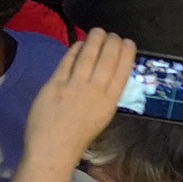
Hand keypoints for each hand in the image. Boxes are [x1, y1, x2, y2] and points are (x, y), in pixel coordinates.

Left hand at [24, 27, 134, 160]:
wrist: (53, 149)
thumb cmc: (77, 136)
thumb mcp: (101, 117)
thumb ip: (105, 96)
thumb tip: (108, 73)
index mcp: (109, 102)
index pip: (122, 72)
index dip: (126, 54)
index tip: (129, 42)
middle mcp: (94, 91)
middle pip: (107, 59)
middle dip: (111, 42)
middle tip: (112, 34)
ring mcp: (74, 86)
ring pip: (88, 56)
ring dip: (94, 40)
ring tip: (97, 31)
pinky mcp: (55, 84)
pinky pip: (67, 61)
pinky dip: (74, 49)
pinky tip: (78, 43)